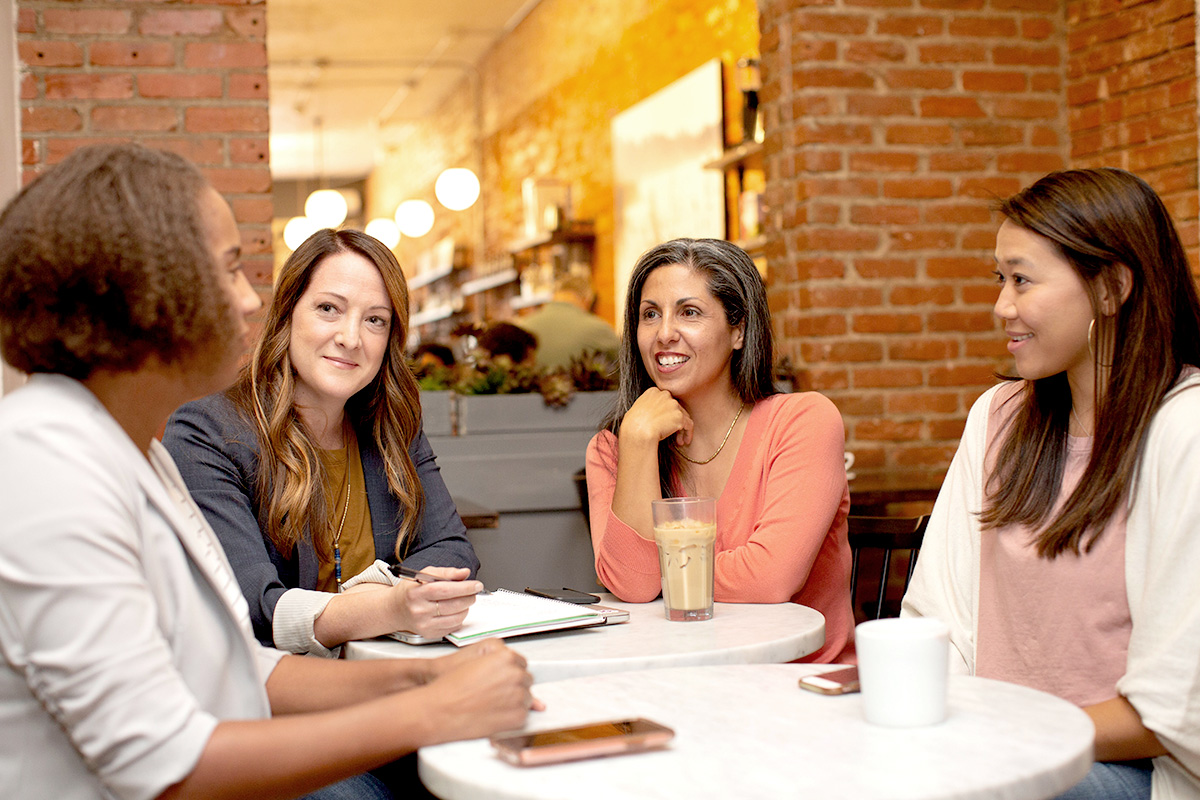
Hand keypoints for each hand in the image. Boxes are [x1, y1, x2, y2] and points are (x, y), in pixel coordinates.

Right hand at [390, 566, 482, 638]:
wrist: (396, 609)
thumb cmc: (412, 590)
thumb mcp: (424, 575)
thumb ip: (446, 572)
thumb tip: (465, 573)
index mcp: (416, 593)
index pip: (444, 590)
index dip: (463, 587)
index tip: (476, 585)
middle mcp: (419, 611)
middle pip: (452, 605)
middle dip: (469, 597)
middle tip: (474, 591)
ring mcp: (424, 625)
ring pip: (456, 618)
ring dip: (466, 608)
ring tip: (464, 600)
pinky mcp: (429, 634)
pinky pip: (453, 627)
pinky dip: (459, 618)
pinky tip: (455, 610)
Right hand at [423, 640, 541, 742]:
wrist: (439, 711)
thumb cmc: (451, 688)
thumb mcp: (475, 662)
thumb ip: (499, 662)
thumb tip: (517, 669)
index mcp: (506, 657)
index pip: (520, 663)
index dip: (507, 672)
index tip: (498, 679)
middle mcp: (516, 675)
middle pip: (525, 680)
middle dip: (512, 686)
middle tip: (492, 693)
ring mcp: (519, 696)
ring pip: (526, 698)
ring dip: (513, 701)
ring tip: (490, 704)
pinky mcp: (518, 716)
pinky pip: (523, 715)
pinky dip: (511, 717)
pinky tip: (493, 714)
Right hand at [620, 388, 692, 447]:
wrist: (637, 431)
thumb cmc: (632, 425)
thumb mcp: (636, 410)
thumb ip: (646, 407)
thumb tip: (650, 415)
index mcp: (653, 392)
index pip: (665, 401)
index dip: (667, 413)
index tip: (665, 423)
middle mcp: (665, 395)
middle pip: (675, 408)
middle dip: (675, 421)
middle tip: (674, 433)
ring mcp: (673, 404)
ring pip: (683, 416)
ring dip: (681, 429)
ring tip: (679, 441)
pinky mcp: (679, 416)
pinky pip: (688, 425)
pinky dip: (687, 434)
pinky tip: (684, 442)